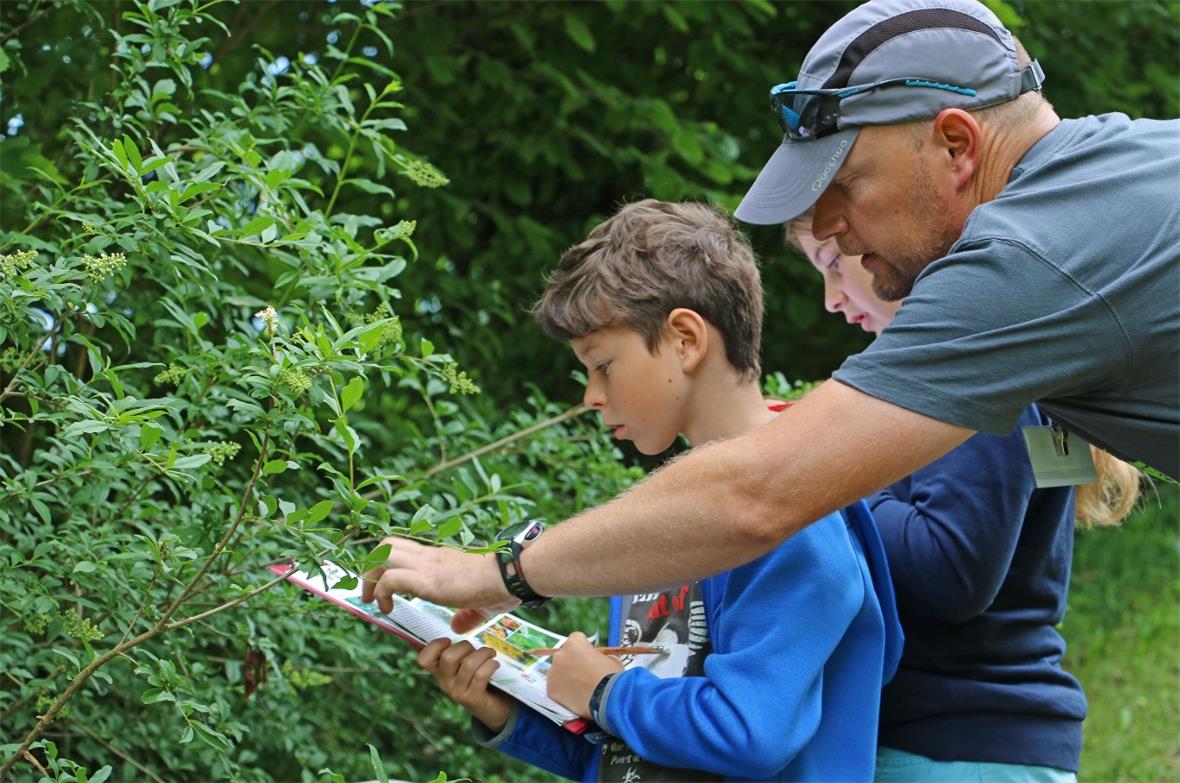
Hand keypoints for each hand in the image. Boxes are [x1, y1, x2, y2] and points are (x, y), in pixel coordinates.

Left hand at [361, 536, 515, 627]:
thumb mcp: (481, 605)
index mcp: (439, 558)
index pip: (403, 549)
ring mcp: (427, 566)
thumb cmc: (502, 586)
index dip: (386, 564)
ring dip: (371, 578)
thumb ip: (467, 615)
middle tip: (370, 593)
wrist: (510, 576)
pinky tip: (388, 610)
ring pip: (383, 554)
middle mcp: (429, 557)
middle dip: (371, 567)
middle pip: (386, 544)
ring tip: (374, 602)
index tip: (383, 586)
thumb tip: (458, 626)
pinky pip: (391, 579)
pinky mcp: (428, 580)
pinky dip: (381, 593)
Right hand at [417, 638, 513, 731]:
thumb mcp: (465, 664)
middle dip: (466, 646)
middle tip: (477, 650)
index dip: (434, 646)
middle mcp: (444, 683)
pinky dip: (490, 665)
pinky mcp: (472, 699)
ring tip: (491, 654)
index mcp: (439, 672)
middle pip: (448, 657)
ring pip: (468, 664)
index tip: (449, 641)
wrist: (494, 708)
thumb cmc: (479, 678)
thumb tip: (462, 623)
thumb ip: (461, 650)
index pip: (424, 659)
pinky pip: (480, 675)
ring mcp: (457, 693)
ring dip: (484, 654)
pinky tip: (495, 664)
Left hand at [546, 632, 623, 717]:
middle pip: (565, 655)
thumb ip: (601, 656)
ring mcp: (553, 672)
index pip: (576, 639)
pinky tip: (575, 696)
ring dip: (566, 676)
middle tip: (585, 674)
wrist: (606, 699)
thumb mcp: (612, 659)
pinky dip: (563, 690)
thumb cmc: (611, 677)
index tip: (590, 657)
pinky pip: (556, 687)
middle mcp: (560, 654)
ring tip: (581, 687)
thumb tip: (598, 659)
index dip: (584, 649)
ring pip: (558, 671)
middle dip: (573, 662)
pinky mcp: (551, 689)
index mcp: (575, 643)